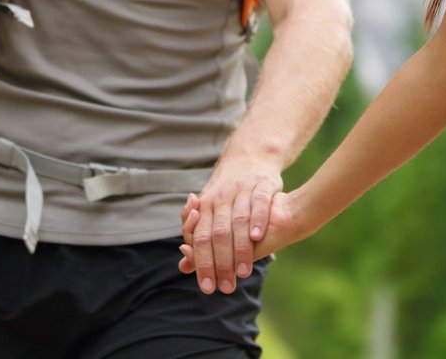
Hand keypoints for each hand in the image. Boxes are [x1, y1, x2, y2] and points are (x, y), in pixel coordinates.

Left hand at [178, 187, 308, 282]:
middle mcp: (221, 198)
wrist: (249, 158)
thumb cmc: (227, 195)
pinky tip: (257, 238)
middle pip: (217, 234)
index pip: (200, 238)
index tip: (208, 287)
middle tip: (226, 288)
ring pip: (238, 221)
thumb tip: (183, 267)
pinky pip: (259, 202)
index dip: (202, 263)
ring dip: (240, 248)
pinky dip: (257, 219)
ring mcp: (241, 189)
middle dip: (221, 263)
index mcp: (205, 207)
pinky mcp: (262, 183)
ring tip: (243, 272)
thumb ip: (198, 241)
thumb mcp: (208, 212)